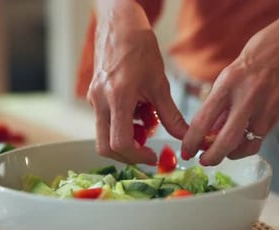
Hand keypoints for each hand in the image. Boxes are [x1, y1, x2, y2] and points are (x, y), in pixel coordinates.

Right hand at [88, 22, 186, 164]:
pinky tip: (138, 109)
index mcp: (117, 97)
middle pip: (105, 147)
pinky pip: (105, 120)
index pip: (119, 143)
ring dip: (127, 137)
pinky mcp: (93, 96)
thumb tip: (185, 138)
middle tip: (148, 149)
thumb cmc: (139, 48)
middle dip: (128, 154)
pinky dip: (123, 124)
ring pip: (104, 135)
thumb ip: (171, 115)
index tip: (153, 156)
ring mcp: (93, 99)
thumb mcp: (160, 84)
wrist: (119, 24)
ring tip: (146, 120)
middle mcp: (99, 101)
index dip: (137, 156)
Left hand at [181, 14, 278, 165]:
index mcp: (227, 84)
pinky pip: (260, 137)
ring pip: (246, 144)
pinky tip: (243, 142)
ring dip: (232, 154)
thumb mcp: (230, 75)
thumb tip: (209, 132)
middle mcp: (246, 97)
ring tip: (225, 152)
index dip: (192, 141)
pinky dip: (248, 144)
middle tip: (204, 162)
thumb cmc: (256, 58)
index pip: (203, 120)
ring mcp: (265, 107)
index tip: (187, 152)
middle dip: (211, 157)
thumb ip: (221, 104)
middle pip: (225, 140)